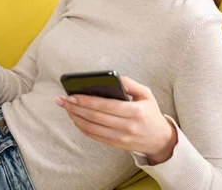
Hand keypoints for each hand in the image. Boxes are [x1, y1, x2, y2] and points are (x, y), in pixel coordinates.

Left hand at [55, 75, 177, 163]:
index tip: (71, 95)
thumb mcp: (146, 94)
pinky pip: (94, 136)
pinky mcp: (116, 145)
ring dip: (76, 117)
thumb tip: (112, 77)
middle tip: (62, 100)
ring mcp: (121, 138)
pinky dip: (82, 127)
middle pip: (95, 117)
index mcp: (135, 111)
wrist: (160, 139)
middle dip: (75, 108)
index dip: (86, 101)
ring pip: (92, 128)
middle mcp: (127, 126)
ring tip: (66, 108)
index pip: (105, 106)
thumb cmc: (150, 113)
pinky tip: (75, 118)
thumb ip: (130, 83)